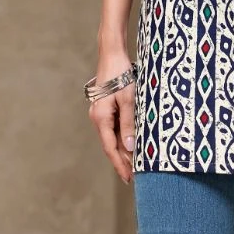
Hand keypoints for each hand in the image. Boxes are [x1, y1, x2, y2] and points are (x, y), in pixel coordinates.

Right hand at [88, 48, 136, 183]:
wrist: (112, 55)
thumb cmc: (121, 75)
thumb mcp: (128, 100)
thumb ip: (129, 123)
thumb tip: (131, 147)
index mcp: (101, 118)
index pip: (110, 148)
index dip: (119, 165)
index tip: (128, 179)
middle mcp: (98, 118)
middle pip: (110, 145)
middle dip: (122, 161)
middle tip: (134, 177)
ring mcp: (101, 113)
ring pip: (112, 137)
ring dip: (123, 151)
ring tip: (135, 165)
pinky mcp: (106, 108)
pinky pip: (114, 128)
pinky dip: (122, 138)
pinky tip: (131, 144)